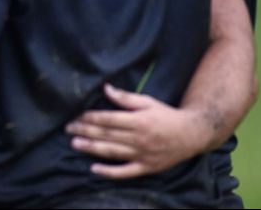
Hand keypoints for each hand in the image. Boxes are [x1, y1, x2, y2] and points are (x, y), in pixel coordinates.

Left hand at [66, 83, 204, 178]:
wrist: (192, 134)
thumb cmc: (166, 116)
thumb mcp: (147, 102)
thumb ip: (125, 98)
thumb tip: (105, 89)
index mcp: (139, 121)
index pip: (109, 119)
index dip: (91, 118)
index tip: (77, 116)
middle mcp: (139, 138)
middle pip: (107, 135)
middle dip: (86, 131)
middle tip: (68, 128)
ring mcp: (143, 154)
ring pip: (113, 152)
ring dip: (92, 148)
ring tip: (74, 144)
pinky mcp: (147, 167)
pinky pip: (126, 172)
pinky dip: (110, 172)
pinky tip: (94, 169)